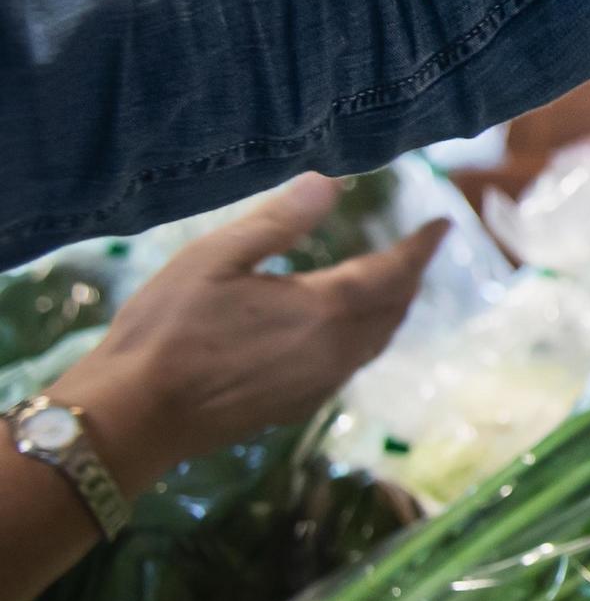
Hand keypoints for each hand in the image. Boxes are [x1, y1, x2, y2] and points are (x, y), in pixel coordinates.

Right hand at [47, 174, 447, 491]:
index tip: (443, 225)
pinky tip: (349, 328)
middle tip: (418, 248)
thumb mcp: (215, 259)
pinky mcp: (299, 407)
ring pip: (377, 340)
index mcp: (323, 309)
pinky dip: (368, 336)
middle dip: (411, 275)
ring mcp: (320, 384)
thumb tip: (330, 182)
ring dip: (393, 308)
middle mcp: (336, 351)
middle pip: (394, 309)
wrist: (135, 417)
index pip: (393, 272)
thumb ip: (278, 222)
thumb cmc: (166, 330)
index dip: (421, 247)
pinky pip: (354, 363)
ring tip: (395, 282)